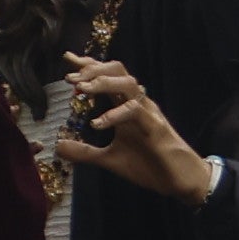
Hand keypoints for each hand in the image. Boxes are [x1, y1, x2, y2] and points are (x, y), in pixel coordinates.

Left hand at [63, 55, 218, 203]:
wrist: (179, 181)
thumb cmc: (150, 166)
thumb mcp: (110, 159)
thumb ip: (86, 152)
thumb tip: (59, 147)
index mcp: (127, 107)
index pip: (107, 77)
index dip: (88, 65)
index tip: (67, 58)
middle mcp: (138, 103)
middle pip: (117, 71)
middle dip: (93, 70)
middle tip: (70, 79)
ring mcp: (147, 113)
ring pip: (127, 84)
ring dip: (103, 82)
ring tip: (81, 89)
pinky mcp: (155, 127)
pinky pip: (134, 111)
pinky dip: (115, 114)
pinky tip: (97, 123)